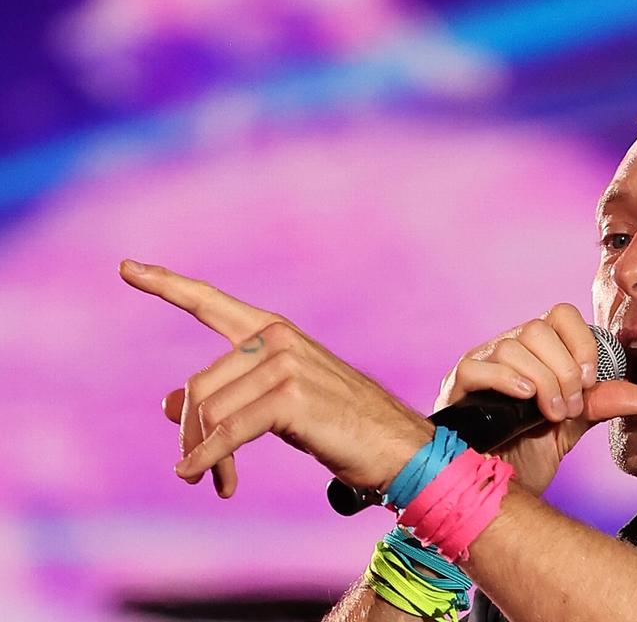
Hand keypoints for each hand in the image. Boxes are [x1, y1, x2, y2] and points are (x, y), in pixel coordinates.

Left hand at [122, 259, 430, 496]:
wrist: (396, 446)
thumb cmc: (340, 425)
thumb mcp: (275, 404)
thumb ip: (226, 396)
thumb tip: (168, 406)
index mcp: (274, 332)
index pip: (210, 303)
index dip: (165, 285)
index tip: (126, 268)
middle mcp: (277, 339)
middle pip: (200, 386)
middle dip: (191, 433)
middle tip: (192, 469)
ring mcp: (286, 365)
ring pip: (210, 412)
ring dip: (203, 455)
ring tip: (213, 480)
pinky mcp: (291, 398)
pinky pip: (229, 433)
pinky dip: (210, 459)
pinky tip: (203, 477)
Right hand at [438, 303, 636, 493]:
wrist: (496, 494)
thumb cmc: (528, 455)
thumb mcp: (573, 426)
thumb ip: (601, 404)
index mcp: (535, 351)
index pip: (561, 315)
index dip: (582, 343)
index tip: (592, 381)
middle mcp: (505, 350)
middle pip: (538, 328)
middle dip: (564, 369)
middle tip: (569, 408)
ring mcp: (478, 366)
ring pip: (512, 346)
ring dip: (542, 381)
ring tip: (551, 415)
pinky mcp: (455, 388)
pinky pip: (477, 367)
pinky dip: (506, 379)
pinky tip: (525, 399)